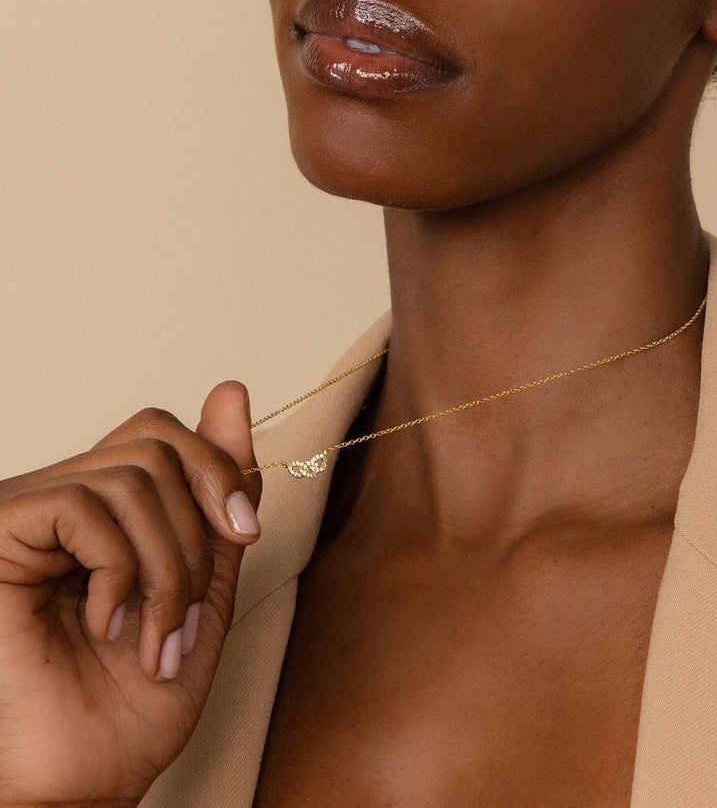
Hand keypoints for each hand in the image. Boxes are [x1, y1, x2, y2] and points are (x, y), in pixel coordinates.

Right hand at [0, 381, 262, 807]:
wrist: (82, 784)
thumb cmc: (134, 700)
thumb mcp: (204, 583)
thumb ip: (217, 498)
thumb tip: (231, 394)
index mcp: (106, 513)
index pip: (161, 432)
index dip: (217, 464)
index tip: (244, 528)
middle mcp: (60, 503)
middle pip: (158, 443)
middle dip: (200, 527)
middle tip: (193, 609)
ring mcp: (26, 516)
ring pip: (133, 477)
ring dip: (168, 568)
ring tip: (155, 637)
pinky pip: (83, 505)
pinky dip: (121, 570)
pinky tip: (106, 623)